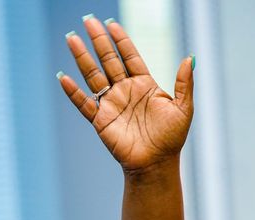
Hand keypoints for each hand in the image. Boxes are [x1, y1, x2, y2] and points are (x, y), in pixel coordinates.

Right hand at [57, 15, 193, 171]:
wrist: (157, 164)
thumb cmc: (171, 138)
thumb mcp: (183, 108)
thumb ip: (184, 84)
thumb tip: (190, 58)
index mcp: (144, 85)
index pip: (130, 58)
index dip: (121, 41)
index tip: (111, 24)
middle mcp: (125, 91)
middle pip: (109, 61)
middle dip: (99, 41)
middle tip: (89, 20)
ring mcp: (112, 104)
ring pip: (94, 76)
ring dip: (82, 58)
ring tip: (72, 39)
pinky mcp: (101, 120)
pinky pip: (84, 103)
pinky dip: (73, 92)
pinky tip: (64, 78)